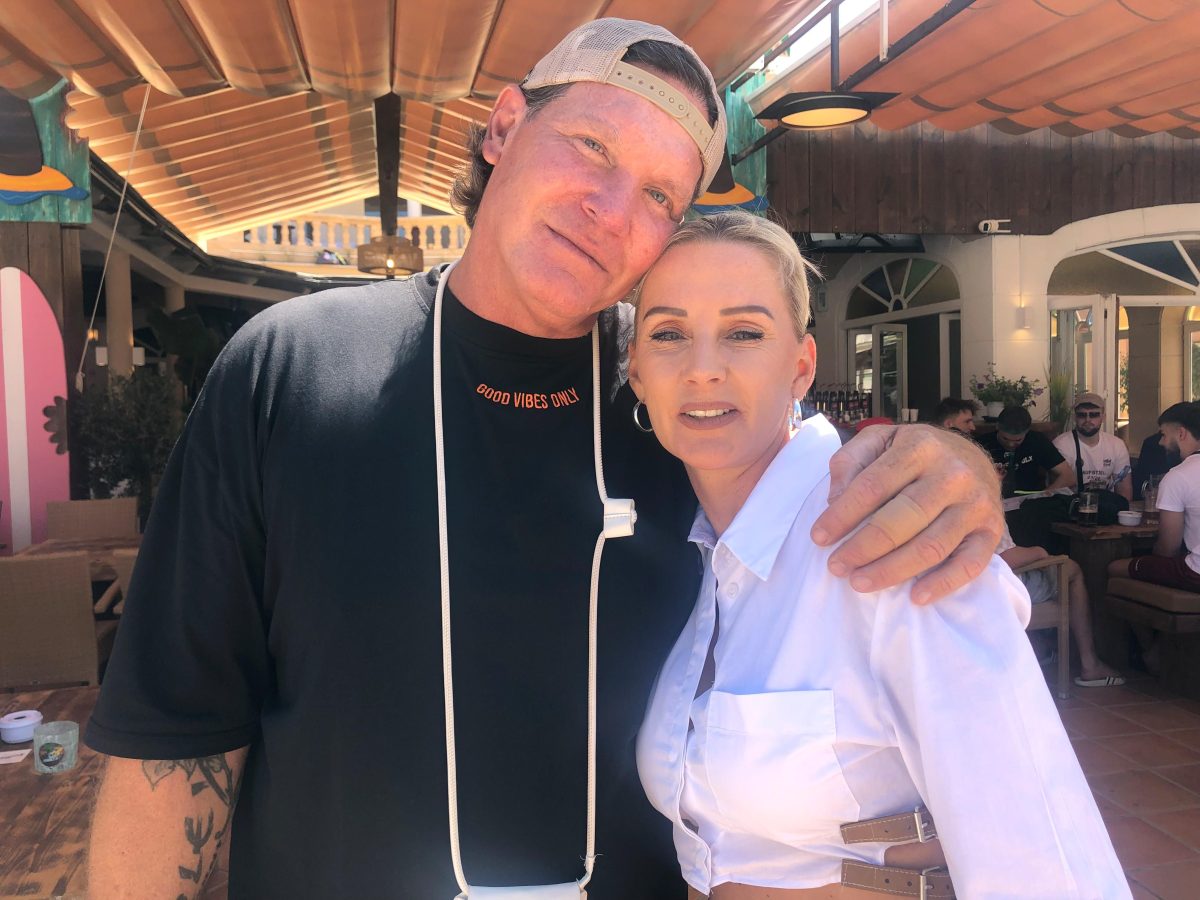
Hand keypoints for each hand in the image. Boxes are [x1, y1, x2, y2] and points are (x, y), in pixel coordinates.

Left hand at [812, 424, 1002, 603]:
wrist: (972, 457)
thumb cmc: (914, 453)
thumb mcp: (879, 440)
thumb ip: (851, 461)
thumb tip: (835, 501)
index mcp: (920, 447)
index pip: (874, 486)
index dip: (842, 515)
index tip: (818, 537)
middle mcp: (952, 475)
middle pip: (902, 519)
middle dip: (863, 548)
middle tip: (836, 566)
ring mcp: (976, 504)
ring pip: (931, 546)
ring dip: (891, 570)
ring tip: (859, 583)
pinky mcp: (991, 531)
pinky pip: (970, 564)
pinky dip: (943, 584)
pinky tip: (915, 597)